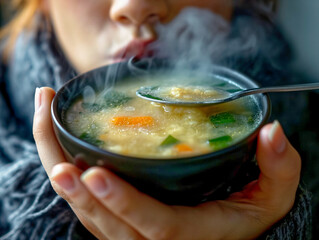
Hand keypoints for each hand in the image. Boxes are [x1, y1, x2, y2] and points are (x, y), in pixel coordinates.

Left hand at [33, 87, 300, 239]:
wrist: (228, 235)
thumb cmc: (249, 216)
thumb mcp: (274, 196)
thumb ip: (278, 168)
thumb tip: (273, 132)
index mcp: (192, 234)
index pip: (155, 225)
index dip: (125, 203)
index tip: (93, 174)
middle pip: (106, 223)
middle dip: (76, 189)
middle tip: (56, 158)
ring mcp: (133, 234)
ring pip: (89, 216)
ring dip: (64, 178)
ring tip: (47, 133)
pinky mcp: (122, 224)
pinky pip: (89, 208)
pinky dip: (70, 181)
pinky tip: (58, 148)